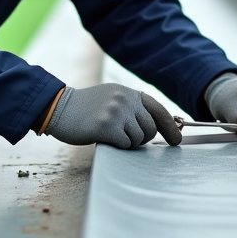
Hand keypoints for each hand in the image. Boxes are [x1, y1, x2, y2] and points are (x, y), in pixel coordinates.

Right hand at [45, 83, 182, 148]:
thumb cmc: (85, 109)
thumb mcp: (111, 98)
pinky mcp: (107, 125)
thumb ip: (131, 107)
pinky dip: (118, 145)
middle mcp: (125, 99)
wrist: (59, 108)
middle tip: (125, 137)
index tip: (177, 139)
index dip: (170, 126)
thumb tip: (156, 126)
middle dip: (142, 138)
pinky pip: (125, 144)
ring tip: (112, 134)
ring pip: (139, 138)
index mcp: (128, 92)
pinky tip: (104, 137)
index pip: (158, 109)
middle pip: (150, 128)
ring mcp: (116, 111)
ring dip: (128, 142)